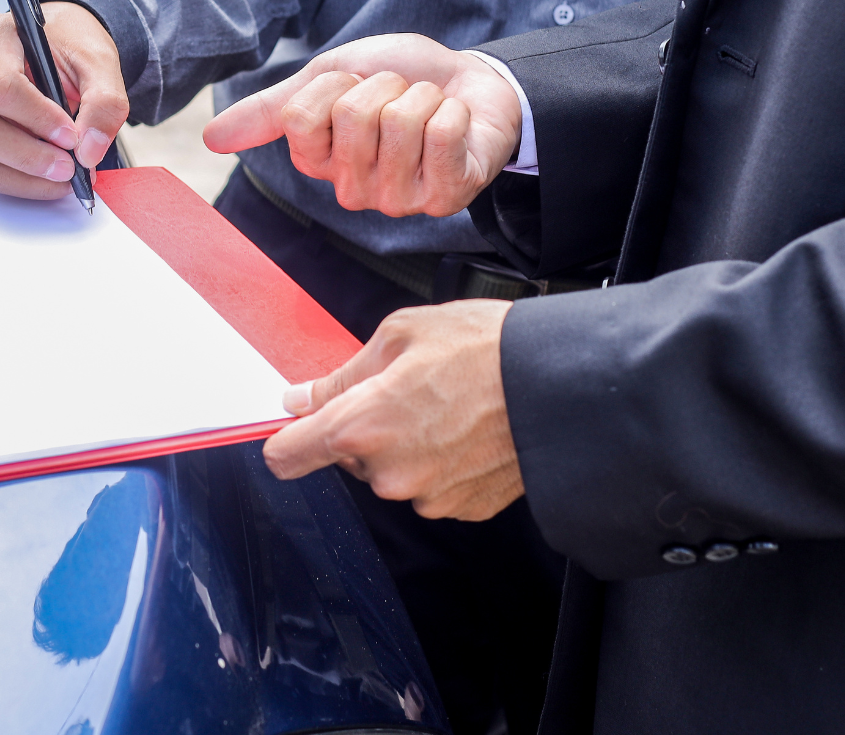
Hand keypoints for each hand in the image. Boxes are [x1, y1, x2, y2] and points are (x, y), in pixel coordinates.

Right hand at [0, 2, 127, 198]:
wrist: (56, 44)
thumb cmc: (68, 45)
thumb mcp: (99, 61)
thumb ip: (104, 101)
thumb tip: (88, 150)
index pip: (0, 86)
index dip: (37, 119)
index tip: (71, 137)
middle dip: (26, 155)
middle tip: (68, 167)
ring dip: (23, 175)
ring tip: (62, 175)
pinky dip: (16, 181)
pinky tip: (46, 178)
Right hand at [202, 33, 521, 215]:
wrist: (470, 82)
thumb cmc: (397, 80)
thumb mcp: (327, 79)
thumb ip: (272, 110)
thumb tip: (208, 138)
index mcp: (317, 163)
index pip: (302, 117)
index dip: (334, 84)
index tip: (355, 86)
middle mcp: (353, 190)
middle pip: (353, 117)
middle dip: (384, 86)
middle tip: (398, 96)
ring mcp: (399, 199)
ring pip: (400, 123)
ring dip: (421, 96)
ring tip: (428, 108)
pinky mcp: (447, 197)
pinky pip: (441, 134)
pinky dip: (452, 111)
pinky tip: (455, 124)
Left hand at [263, 300, 523, 520]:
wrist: (559, 383)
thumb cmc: (483, 348)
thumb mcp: (399, 335)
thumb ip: (341, 375)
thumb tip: (301, 398)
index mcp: (361, 426)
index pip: (288, 455)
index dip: (286, 441)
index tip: (291, 432)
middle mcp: (388, 473)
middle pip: (349, 457)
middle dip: (365, 428)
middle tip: (406, 390)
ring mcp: (427, 497)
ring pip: (392, 472)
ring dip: (405, 446)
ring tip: (446, 406)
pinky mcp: (462, 509)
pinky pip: (432, 486)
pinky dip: (441, 463)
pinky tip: (467, 431)